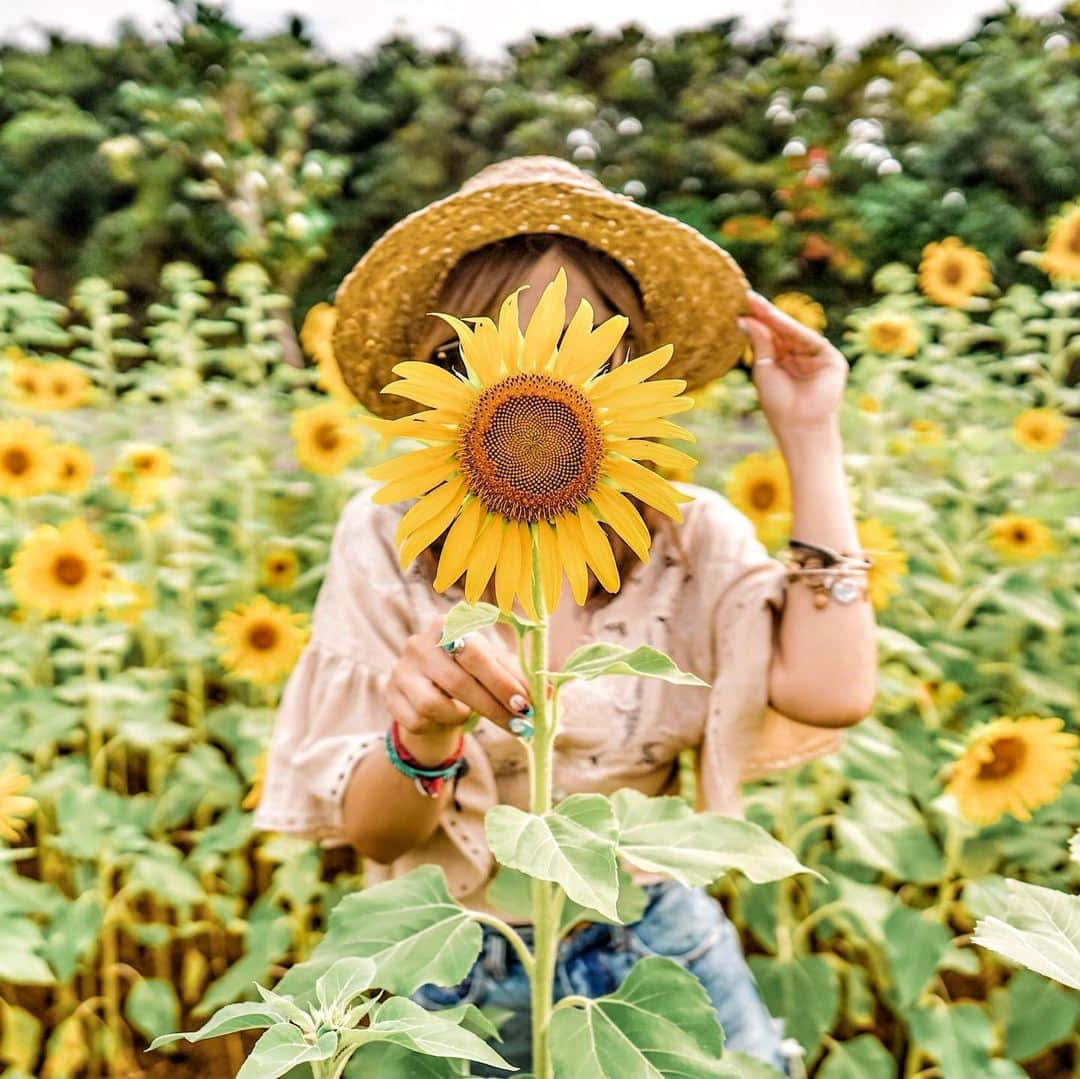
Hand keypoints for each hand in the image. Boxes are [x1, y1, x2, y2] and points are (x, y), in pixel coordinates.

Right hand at [386, 618, 531, 761]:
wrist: (429, 698)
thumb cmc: (470, 678)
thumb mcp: (496, 672)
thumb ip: (519, 680)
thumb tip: (548, 696)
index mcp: (449, 624)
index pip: (477, 653)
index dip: (502, 682)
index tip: (525, 705)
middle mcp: (420, 641)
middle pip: (458, 681)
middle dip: (493, 707)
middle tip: (518, 724)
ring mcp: (401, 668)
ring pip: (434, 704)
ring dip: (460, 715)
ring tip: (467, 712)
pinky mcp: (389, 694)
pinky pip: (418, 719)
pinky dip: (438, 724)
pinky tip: (444, 716)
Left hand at [739, 291, 847, 440]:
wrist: (799, 426)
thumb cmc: (778, 404)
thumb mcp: (764, 369)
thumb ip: (760, 343)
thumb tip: (746, 319)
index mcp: (784, 360)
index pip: (770, 335)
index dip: (757, 320)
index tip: (741, 303)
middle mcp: (800, 355)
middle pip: (782, 330)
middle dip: (765, 314)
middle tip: (747, 296)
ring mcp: (817, 356)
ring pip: (794, 332)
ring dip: (775, 318)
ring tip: (756, 304)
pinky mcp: (831, 359)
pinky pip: (809, 339)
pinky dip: (791, 329)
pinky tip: (775, 318)